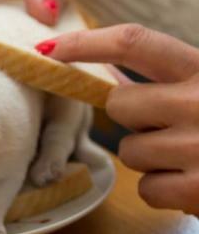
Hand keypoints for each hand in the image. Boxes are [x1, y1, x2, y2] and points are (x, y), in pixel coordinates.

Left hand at [35, 24, 198, 214]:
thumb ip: (166, 79)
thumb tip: (110, 74)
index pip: (136, 43)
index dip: (87, 44)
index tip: (49, 48)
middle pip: (119, 105)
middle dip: (131, 118)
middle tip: (166, 125)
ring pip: (129, 152)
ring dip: (151, 157)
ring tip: (191, 157)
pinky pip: (146, 190)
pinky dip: (164, 190)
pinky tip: (195, 184)